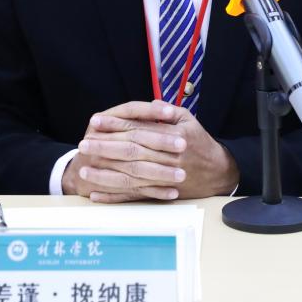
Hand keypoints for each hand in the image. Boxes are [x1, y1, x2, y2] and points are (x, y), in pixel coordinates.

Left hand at [65, 100, 239, 202]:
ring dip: (105, 174)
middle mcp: (168, 157)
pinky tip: (96, 195)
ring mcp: (164, 178)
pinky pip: (135, 196)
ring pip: (130, 176)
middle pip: (131, 152)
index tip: (95, 121)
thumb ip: (167, 111)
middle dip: (105, 147)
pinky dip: (115, 197)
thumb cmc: (200, 143)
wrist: (218, 173)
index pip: (138, 129)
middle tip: (83, 144)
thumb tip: (148, 105)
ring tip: (84, 169)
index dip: (116, 125)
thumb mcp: (189, 119)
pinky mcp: (160, 194)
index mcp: (174, 136)